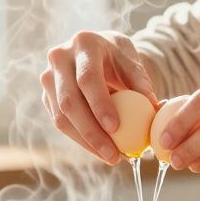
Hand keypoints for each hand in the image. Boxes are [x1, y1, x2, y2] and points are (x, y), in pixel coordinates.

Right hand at [41, 30, 157, 163]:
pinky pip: (60, 123)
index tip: (116, 128)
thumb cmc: (116, 57)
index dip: (99, 104)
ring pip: (61, 117)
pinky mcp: (46, 96)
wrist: (93, 50)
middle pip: (70, 102)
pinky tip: (100, 151)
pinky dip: (80, 140)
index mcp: (83, 43)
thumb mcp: (131, 60)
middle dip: (91, 132)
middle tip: (113, 154)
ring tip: (111, 157)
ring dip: (86, 142)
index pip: (87, 79)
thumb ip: (140, 79)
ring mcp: (48, 78)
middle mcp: (59, 58)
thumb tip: (153, 105)